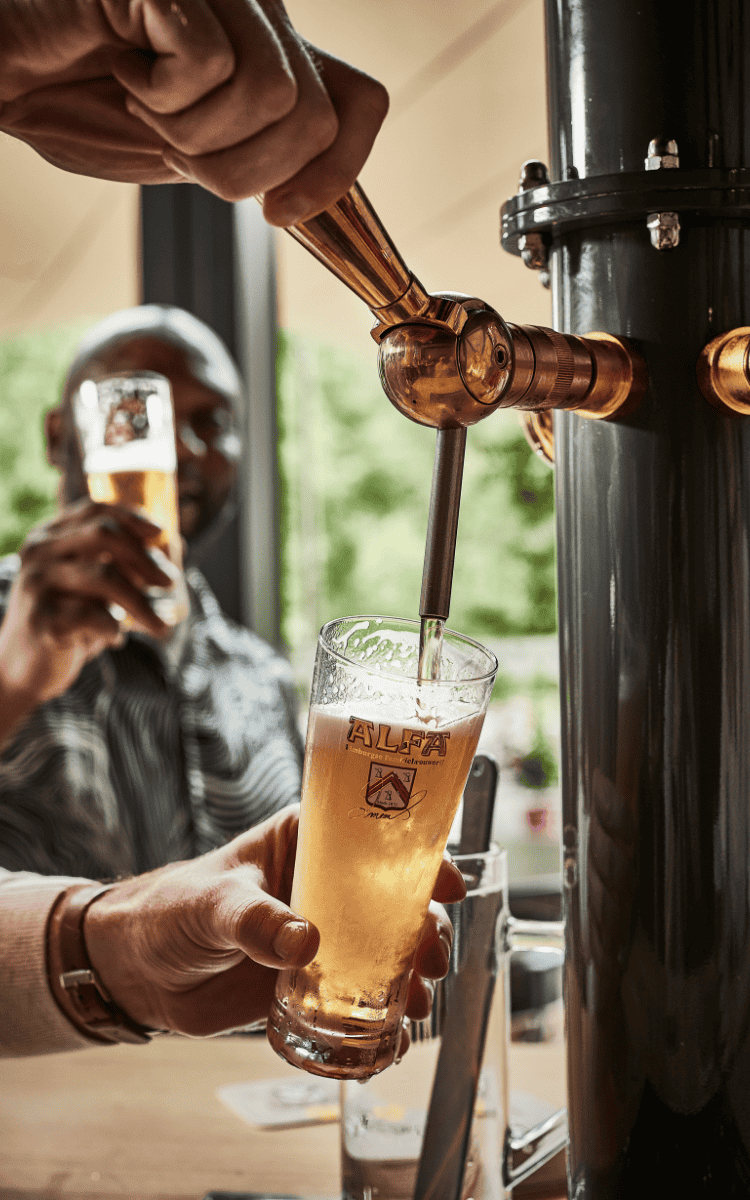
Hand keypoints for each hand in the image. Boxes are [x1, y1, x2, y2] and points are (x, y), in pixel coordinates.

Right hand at [0, 0, 387, 223]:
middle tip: (174, 145)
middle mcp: (262, 11)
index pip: (361, 104)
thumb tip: (311, 198)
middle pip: (313, 118)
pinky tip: (124, 63)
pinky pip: (210, 64)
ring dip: (193, 131)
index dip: (338, 172)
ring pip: (272, 95)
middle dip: (240, 167)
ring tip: (144, 102)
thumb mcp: (191, 152)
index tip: (280, 213)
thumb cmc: (83, 101)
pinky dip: (159, 93)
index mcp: (274, 52)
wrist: (9, 71)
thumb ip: (256, 159)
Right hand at [0, 500, 171, 721]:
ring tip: (162, 627)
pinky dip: (115, 629)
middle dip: (145, 558)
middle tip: (171, 583)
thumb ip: (126, 563)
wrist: (24, 668)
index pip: (95, 509)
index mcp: (49, 536)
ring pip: (104, 576)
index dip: (132, 516)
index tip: (160, 533)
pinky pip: (94, 616)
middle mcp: (38, 553)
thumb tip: (177, 543)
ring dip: (143, 603)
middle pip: (103, 535)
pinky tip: (115, 640)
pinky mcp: (41, 619)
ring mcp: (36, 584)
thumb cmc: (68, 620)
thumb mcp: (95, 586)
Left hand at [84, 806, 465, 1036]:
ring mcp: (323, 937)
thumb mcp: (213, 903)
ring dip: (410, 977)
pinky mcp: (311, 984)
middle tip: (431, 958)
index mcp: (307, 844)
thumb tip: (305, 942)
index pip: (375, 839)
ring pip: (385, 953)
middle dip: (424, 929)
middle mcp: (325, 888)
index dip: (418, 857)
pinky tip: (390, 1042)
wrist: (138, 968)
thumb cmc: (171, 909)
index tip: (445, 883)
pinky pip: (356, 1000)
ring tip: (416, 1004)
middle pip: (394, 902)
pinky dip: (378, 1022)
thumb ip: (255, 920)